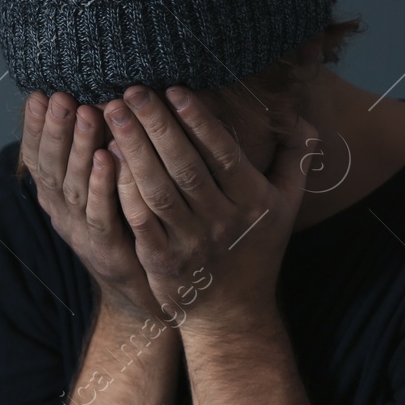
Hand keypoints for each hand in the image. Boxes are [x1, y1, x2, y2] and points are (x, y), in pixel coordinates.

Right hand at [18, 91, 173, 324]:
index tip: (38, 95)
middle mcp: (61, 213)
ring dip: (77, 149)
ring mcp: (81, 232)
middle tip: (60, 96)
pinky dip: (101, 184)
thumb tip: (91, 101)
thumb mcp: (98, 186)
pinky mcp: (106, 249)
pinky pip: (101, 213)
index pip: (36, 157)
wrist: (138, 288)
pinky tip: (105, 158)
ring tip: (84, 114)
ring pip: (73, 187)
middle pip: (51, 167)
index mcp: (55, 197)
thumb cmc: (122, 225)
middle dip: (54, 130)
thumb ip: (90, 151)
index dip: (35, 128)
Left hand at [100, 85, 315, 336]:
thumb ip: (296, 158)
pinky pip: (139, 220)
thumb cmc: (257, 250)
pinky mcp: (161, 261)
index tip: (174, 89)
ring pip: (158, 189)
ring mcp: (190, 243)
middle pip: (185, 166)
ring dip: (133, 149)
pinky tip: (106, 159)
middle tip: (131, 91)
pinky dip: (122, 189)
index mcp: (252, 202)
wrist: (233, 315)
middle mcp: (222, 222)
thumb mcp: (286, 206)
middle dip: (157, 125)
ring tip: (113, 114)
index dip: (198, 121)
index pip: (222, 154)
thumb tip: (298, 115)